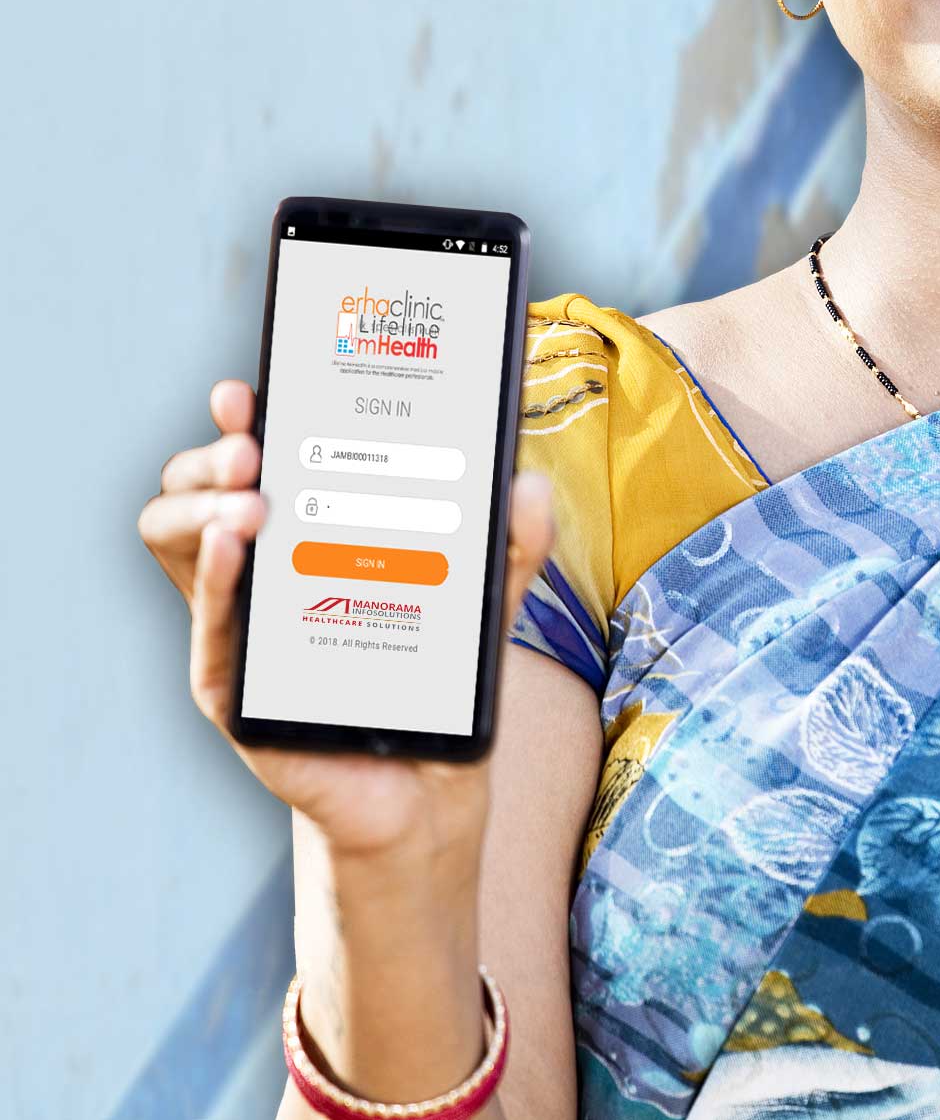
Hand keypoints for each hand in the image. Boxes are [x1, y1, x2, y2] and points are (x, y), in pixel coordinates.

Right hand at [138, 381, 553, 865]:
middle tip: (250, 442)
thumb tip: (526, 484)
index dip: (241, 420)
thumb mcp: (484, 602)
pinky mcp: (234, 688)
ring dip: (199, 503)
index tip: (251, 388)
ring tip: (249, 495)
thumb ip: (509, 547)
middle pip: (197, 488)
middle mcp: (260, 571)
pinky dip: (213, 576)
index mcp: (306, 535)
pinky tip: (235, 542)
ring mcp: (239, 625)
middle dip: (210, 452)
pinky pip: (207, 625)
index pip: (255, 462)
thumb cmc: (439, 680)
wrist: (429, 788)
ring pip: (176, 540)